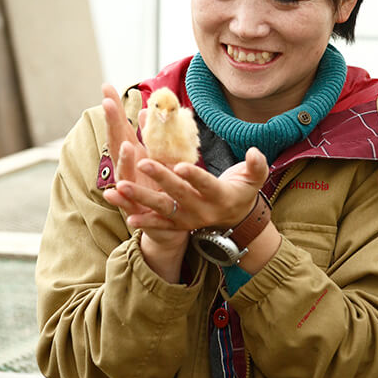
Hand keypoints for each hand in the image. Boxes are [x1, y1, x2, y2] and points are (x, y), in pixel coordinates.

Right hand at [101, 84, 188, 250]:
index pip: (121, 127)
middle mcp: (127, 169)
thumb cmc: (161, 185)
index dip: (114, 108)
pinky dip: (119, 199)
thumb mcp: (160, 155)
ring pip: (123, 173)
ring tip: (125, 145)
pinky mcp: (136, 210)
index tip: (106, 87)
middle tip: (107, 103)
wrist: (165, 222)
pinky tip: (113, 193)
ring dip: (122, 160)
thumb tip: (146, 110)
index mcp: (134, 154)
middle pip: (117, 143)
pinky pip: (126, 204)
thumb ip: (153, 134)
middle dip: (112, 124)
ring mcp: (129, 188)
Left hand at [116, 146, 268, 232]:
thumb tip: (255, 152)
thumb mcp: (255, 178)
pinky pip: (160, 224)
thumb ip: (256, 165)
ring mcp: (189, 219)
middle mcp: (203, 210)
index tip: (180, 165)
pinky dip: (145, 221)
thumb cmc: (243, 191)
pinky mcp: (179, 226)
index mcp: (220, 196)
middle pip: (179, 194)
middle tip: (141, 162)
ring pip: (163, 209)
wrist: (237, 220)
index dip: (194, 176)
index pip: (206, 184)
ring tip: (121, 186)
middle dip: (160, 179)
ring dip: (142, 198)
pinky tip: (128, 215)